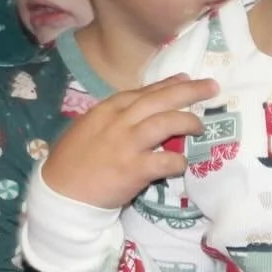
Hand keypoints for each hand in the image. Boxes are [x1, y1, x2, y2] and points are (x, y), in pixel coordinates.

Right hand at [41, 75, 219, 209]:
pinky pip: (165, 161)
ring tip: (200, 127)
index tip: (187, 78)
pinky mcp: (134, 169)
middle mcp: (119, 121)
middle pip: (160, 99)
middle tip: (212, 87)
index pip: (144, 92)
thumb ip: (114, 118)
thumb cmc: (72, 162)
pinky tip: (181, 164)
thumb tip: (141, 112)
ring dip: (188, 122)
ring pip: (166, 122)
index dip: (168, 84)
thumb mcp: (89, 128)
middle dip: (190, 91)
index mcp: (107, 109)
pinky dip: (178, 161)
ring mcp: (127, 144)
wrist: (60, 193)